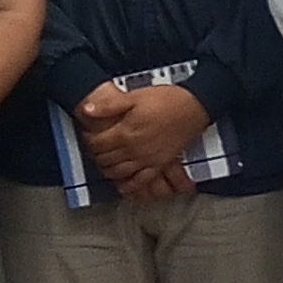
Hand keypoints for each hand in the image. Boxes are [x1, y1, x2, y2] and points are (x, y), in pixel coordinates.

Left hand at [77, 75, 212, 191]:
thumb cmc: (166, 99)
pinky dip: (129, 186)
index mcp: (125, 133)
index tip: (88, 135)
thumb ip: (110, 105)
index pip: (97, 143)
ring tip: (104, 163)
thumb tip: (87, 110)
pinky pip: (141, 181)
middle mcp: (134, 150)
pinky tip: (123, 186)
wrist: (194, 106)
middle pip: (106, 159)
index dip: (89, 140)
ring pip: (119, 172)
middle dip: (96, 155)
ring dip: (107, 170)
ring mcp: (147, 160)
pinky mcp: (160, 164)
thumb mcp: (135, 96)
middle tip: (94, 149)